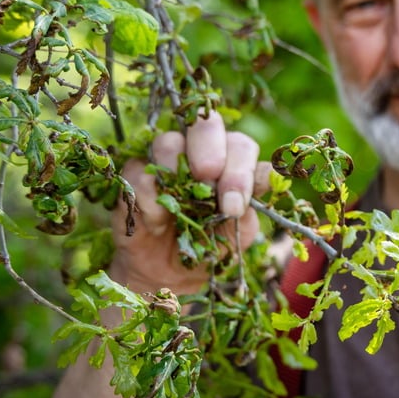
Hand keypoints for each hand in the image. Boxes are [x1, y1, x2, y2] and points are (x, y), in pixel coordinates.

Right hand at [109, 111, 269, 295]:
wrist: (170, 272)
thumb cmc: (210, 246)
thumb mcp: (236, 234)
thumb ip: (247, 208)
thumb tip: (263, 183)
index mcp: (234, 162)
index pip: (242, 148)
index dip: (241, 172)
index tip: (233, 206)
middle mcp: (201, 152)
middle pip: (207, 124)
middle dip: (209, 150)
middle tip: (207, 178)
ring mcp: (166, 160)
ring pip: (169, 141)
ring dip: (176, 171)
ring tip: (180, 207)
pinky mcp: (135, 174)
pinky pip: (139, 170)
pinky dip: (150, 197)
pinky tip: (157, 222)